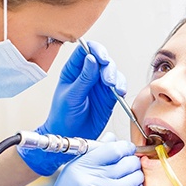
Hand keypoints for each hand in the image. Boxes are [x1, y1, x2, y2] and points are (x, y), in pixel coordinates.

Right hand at [0, 138, 142, 185]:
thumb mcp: (73, 171)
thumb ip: (94, 152)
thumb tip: (113, 137)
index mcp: (82, 166)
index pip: (115, 148)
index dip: (126, 147)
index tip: (127, 149)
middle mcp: (92, 180)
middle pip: (129, 162)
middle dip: (134, 161)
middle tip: (131, 164)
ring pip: (135, 178)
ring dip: (136, 176)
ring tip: (130, 178)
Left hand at [18, 41, 126, 174]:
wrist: (70, 136)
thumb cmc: (63, 116)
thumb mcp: (71, 96)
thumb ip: (83, 78)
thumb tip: (91, 59)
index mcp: (74, 70)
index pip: (85, 51)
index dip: (95, 50)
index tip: (101, 58)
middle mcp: (88, 74)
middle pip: (103, 60)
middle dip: (108, 67)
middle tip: (108, 80)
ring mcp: (99, 85)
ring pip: (113, 72)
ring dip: (116, 77)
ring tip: (115, 88)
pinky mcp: (109, 96)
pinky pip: (119, 86)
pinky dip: (122, 87)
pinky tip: (119, 92)